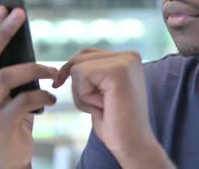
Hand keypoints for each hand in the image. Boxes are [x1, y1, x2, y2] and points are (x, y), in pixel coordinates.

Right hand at [0, 6, 58, 168]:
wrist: (10, 153)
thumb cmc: (15, 114)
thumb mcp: (12, 89)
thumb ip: (13, 68)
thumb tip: (26, 39)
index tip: (6, 7)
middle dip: (4, 31)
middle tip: (20, 14)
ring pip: (5, 76)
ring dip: (35, 68)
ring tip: (54, 71)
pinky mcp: (1, 124)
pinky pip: (23, 101)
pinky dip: (42, 96)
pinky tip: (52, 98)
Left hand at [53, 49, 173, 168]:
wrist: (132, 144)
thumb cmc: (115, 123)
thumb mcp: (100, 91)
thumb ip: (92, 74)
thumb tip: (66, 66)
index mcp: (128, 59)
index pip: (86, 54)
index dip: (73, 73)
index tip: (66, 88)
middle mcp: (129, 56)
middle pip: (80, 58)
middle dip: (79, 86)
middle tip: (101, 105)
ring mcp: (126, 61)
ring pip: (78, 67)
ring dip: (82, 93)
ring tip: (105, 106)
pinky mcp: (118, 70)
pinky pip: (80, 74)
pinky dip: (84, 96)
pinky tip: (104, 106)